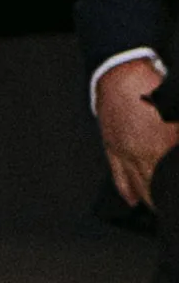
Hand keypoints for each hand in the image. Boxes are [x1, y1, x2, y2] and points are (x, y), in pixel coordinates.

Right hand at [96, 61, 178, 212]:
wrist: (120, 74)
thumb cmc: (150, 86)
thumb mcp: (176, 111)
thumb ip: (178, 131)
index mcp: (159, 145)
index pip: (169, 176)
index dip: (171, 189)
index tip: (174, 199)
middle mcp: (140, 153)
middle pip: (154, 185)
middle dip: (163, 198)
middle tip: (170, 206)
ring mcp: (123, 152)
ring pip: (137, 184)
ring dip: (148, 199)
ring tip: (157, 208)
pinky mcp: (111, 147)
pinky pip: (118, 175)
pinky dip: (126, 191)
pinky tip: (132, 201)